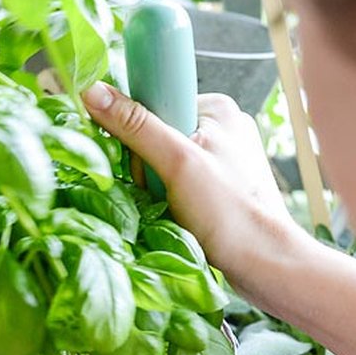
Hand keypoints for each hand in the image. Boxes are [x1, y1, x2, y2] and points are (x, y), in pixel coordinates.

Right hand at [83, 84, 311, 308]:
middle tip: (164, 196)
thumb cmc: (229, 213)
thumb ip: (135, 127)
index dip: (139, 136)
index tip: (148, 167)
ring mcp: (223, 159)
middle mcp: (222, 127)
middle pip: (156, 137)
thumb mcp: (177, 163)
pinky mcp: (220, 187)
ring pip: (164, 166)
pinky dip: (171, 203)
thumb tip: (91, 90)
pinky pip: (178, 185)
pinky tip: (182, 217)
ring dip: (158, 191)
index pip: (154, 104)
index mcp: (217, 107)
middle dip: (150, 171)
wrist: (264, 264)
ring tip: (176, 210)